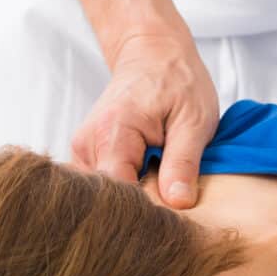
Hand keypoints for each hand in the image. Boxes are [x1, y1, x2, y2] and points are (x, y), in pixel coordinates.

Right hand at [70, 33, 217, 208]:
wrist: (151, 53)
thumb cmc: (176, 80)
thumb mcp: (194, 120)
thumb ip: (183, 162)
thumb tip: (178, 203)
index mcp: (112, 133)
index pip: (119, 194)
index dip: (147, 213)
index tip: (174, 221)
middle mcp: (87, 145)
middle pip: (108, 201)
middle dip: (141, 211)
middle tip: (175, 206)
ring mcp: (83, 153)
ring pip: (105, 199)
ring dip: (135, 203)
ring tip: (163, 190)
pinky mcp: (88, 158)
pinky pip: (105, 188)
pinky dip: (128, 193)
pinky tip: (150, 185)